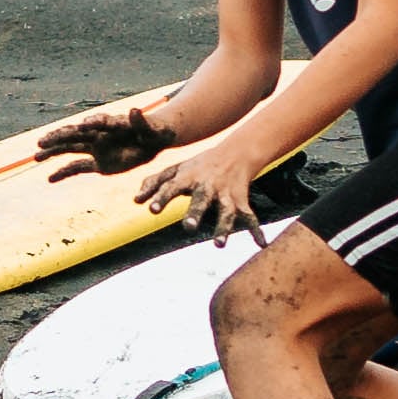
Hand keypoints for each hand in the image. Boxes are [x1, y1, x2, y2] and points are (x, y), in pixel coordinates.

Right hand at [35, 104, 167, 180]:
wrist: (152, 141)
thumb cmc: (153, 132)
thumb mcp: (150, 128)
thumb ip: (141, 121)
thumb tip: (133, 111)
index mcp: (111, 124)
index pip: (98, 122)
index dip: (90, 124)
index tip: (82, 126)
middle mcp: (98, 134)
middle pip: (74, 134)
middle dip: (57, 137)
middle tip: (40, 142)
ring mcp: (95, 148)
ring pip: (70, 149)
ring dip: (53, 152)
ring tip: (36, 157)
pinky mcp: (98, 163)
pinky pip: (78, 167)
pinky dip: (64, 172)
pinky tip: (50, 178)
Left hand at [134, 132, 261, 235]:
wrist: (235, 153)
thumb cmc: (198, 165)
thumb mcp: (175, 170)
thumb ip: (154, 183)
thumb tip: (136, 200)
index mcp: (188, 177)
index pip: (172, 187)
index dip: (162, 197)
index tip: (152, 210)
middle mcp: (208, 186)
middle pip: (201, 200)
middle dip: (196, 213)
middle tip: (189, 228)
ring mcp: (226, 194)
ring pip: (226, 211)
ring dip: (224, 227)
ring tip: (219, 245)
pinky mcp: (241, 201)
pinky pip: (249, 217)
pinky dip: (256, 230)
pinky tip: (261, 244)